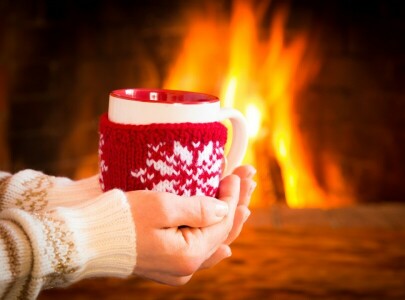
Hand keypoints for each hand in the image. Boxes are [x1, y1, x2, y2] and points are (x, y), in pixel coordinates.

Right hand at [127, 165, 255, 285]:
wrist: (88, 240)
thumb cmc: (122, 219)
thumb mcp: (162, 207)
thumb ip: (200, 209)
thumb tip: (226, 209)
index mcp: (189, 255)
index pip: (223, 223)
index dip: (233, 197)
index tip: (236, 174)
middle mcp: (186, 268)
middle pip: (222, 233)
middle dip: (237, 205)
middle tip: (249, 181)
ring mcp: (176, 269)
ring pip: (212, 242)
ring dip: (227, 219)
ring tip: (243, 203)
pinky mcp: (166, 265)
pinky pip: (198, 253)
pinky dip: (212, 239)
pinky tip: (225, 244)